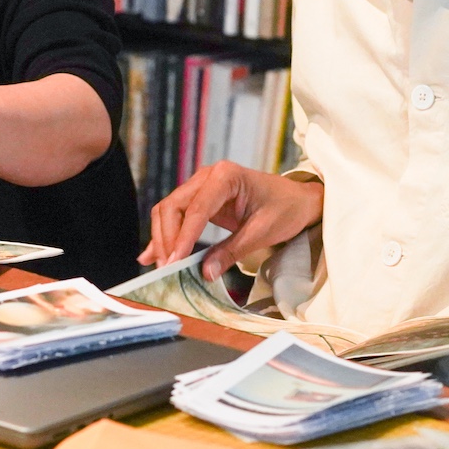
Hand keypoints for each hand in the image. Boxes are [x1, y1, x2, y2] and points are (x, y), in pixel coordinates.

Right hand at [138, 164, 323, 281]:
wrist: (298, 200)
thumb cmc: (285, 209)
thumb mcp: (262, 232)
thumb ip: (232, 251)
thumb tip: (205, 272)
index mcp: (225, 176)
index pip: (196, 209)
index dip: (183, 237)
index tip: (173, 262)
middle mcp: (208, 176)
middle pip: (174, 207)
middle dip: (167, 239)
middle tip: (166, 269)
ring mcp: (202, 186)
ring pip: (169, 211)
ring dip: (163, 238)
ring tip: (160, 267)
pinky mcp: (201, 200)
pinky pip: (177, 216)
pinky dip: (165, 235)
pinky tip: (150, 254)